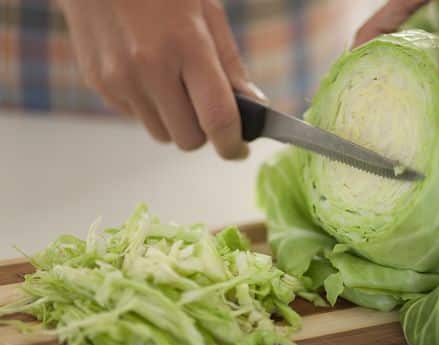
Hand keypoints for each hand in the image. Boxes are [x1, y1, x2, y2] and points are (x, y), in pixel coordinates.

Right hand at [58, 0, 267, 157]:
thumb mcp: (206, 12)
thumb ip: (230, 64)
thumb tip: (253, 104)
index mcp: (185, 44)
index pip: (217, 118)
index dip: (233, 144)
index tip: (239, 150)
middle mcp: (148, 67)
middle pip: (188, 139)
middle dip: (203, 131)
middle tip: (205, 105)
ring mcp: (117, 79)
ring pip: (161, 134)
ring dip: (175, 121)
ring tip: (173, 82)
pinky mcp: (97, 84)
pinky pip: (136, 117)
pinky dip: (150, 107)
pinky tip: (147, 73)